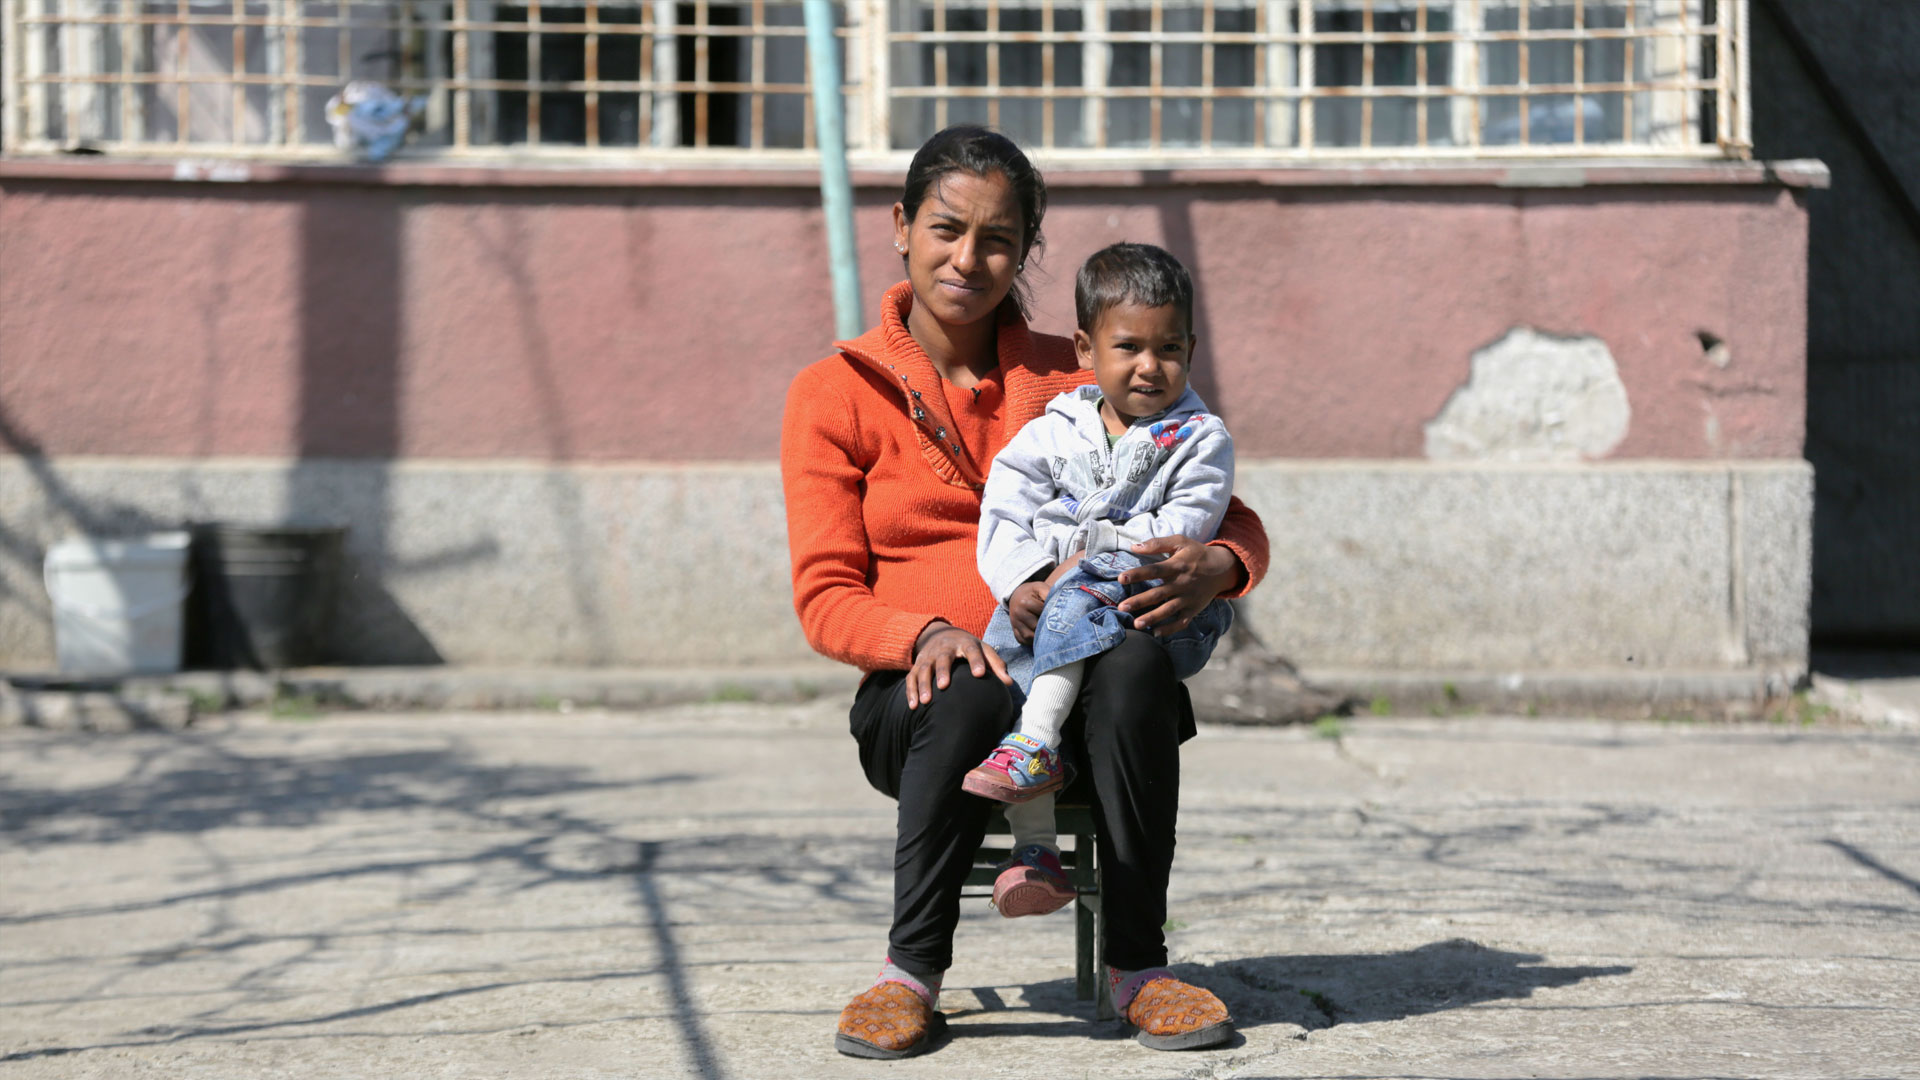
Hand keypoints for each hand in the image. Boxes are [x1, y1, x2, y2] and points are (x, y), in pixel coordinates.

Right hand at [907, 622, 1011, 706]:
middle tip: (944, 686)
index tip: (979, 674)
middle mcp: (945, 648)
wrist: (941, 633)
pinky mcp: (917, 664)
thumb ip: (996, 665)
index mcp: (965, 643)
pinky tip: (913, 706)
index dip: (976, 661)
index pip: (972, 650)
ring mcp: (929, 656)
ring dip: (923, 684)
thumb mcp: (984, 650)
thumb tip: (1008, 683)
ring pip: (923, 669)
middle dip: (942, 671)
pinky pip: (911, 677)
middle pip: (942, 658)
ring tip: (926, 701)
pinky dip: (911, 691)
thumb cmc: (968, 647)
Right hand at [1007, 553, 1082, 644]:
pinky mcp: (1014, 630)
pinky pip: (1022, 640)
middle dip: (1046, 626)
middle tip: (1057, 626)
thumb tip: (1062, 606)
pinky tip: (1039, 638)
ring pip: (1028, 636)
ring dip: (1039, 637)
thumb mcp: (1041, 588)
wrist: (1017, 594)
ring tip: (1049, 634)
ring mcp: (1015, 623)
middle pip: (1036, 626)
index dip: (1052, 614)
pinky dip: (1031, 642)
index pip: (1042, 613)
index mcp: (1025, 602)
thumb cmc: (1033, 592)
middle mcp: (1017, 613)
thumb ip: (1049, 594)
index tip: (1059, 614)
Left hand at [1115, 536, 1242, 636]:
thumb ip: (1157, 544)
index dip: (1138, 574)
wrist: (1222, 568)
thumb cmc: (1196, 554)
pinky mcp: (1193, 609)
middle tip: (1122, 607)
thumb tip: (1134, 546)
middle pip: (1158, 594)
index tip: (1121, 578)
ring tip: (1136, 624)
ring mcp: (1188, 598)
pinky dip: (1170, 629)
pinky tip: (1156, 633)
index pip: (1154, 570)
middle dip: (1139, 601)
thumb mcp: (1180, 542)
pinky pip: (1181, 622)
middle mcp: (1182, 583)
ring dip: (1152, 617)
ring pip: (1168, 610)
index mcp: (1177, 566)